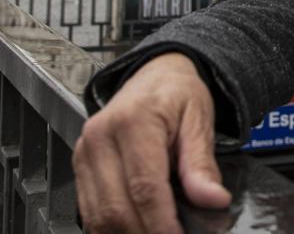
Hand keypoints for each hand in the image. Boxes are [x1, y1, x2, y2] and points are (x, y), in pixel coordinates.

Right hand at [75, 52, 232, 232]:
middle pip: (116, 207)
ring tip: (156, 233)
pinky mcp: (80, 166)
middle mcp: (101, 137)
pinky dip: (111, 229)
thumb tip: (213, 199)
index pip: (144, 187)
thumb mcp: (199, 119)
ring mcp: (85, 153)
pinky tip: (136, 228)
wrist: (155, 75)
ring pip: (98, 216)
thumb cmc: (176, 94)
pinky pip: (90, 211)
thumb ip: (202, 163)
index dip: (162, 222)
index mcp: (133, 121)